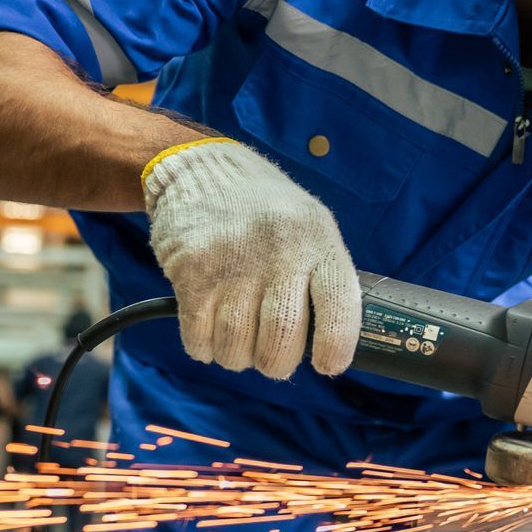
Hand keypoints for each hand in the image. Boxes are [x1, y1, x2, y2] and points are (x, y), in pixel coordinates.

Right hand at [142, 138, 361, 378]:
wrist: (200, 167)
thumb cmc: (264, 207)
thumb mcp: (310, 224)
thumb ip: (323, 275)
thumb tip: (335, 341)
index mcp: (318, 240)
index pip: (339, 306)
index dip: (336, 347)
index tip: (327, 365)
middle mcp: (279, 252)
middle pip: (282, 342)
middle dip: (277, 363)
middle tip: (273, 355)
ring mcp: (232, 263)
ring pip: (238, 348)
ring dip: (238, 356)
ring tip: (239, 336)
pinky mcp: (192, 274)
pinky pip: (199, 341)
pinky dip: (205, 347)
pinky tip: (211, 328)